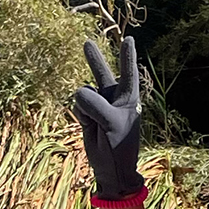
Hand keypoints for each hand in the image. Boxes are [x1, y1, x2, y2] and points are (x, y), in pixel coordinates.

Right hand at [75, 37, 143, 199]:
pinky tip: (89, 126)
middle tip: (87, 43)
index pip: (128, 73)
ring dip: (86, 106)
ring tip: (95, 124)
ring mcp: (100, 105)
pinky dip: (81, 115)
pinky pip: (78, 105)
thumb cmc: (118, 147)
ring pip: (84, 93)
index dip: (127, 56)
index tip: (130, 39)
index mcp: (128, 99)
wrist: (110, 169)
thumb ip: (95, 104)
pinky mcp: (87, 113)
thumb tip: (79, 91)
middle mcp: (114, 98)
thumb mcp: (109, 123)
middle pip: (102, 74)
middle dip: (94, 59)